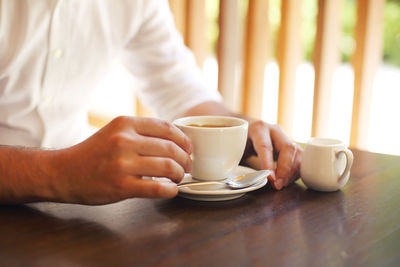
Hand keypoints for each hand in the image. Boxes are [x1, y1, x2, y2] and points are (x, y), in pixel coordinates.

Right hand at [51, 116, 192, 203]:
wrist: (63, 172)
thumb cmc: (93, 153)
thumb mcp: (114, 132)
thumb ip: (140, 132)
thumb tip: (174, 141)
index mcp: (125, 124)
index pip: (166, 127)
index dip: (183, 139)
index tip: (189, 148)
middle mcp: (124, 140)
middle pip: (170, 148)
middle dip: (185, 159)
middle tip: (187, 166)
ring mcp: (123, 163)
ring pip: (168, 167)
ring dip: (180, 174)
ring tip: (179, 177)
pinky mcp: (122, 185)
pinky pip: (157, 188)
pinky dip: (170, 190)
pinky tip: (171, 190)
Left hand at [243, 120, 301, 189]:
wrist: (246, 129)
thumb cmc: (239, 140)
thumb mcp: (234, 145)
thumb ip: (236, 156)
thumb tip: (237, 174)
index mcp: (259, 128)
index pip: (266, 146)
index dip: (268, 163)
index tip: (270, 178)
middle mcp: (275, 130)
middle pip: (287, 148)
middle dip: (285, 169)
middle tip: (277, 185)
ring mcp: (285, 137)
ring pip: (297, 153)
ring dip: (292, 172)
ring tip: (281, 184)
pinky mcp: (292, 146)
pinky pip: (300, 159)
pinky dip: (295, 172)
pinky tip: (286, 180)